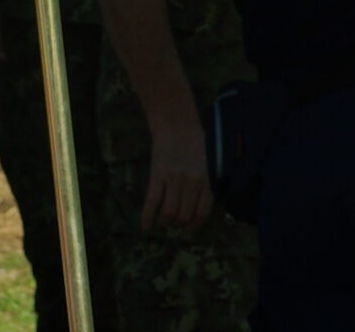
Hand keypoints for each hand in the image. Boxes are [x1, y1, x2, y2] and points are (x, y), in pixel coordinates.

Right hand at [142, 108, 214, 229]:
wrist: (177, 126)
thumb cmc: (196, 145)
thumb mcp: (209, 165)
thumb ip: (207, 186)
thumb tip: (200, 212)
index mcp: (206, 180)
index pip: (202, 213)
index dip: (193, 225)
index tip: (187, 229)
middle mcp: (192, 182)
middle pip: (184, 216)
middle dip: (178, 224)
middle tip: (174, 223)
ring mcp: (174, 179)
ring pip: (169, 213)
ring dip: (164, 222)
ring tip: (163, 221)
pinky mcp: (158, 174)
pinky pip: (152, 201)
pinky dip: (147, 217)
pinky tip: (145, 226)